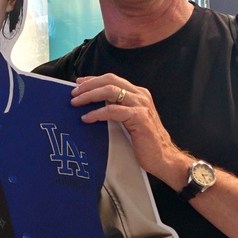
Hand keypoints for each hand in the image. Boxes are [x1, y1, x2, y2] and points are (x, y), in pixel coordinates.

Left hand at [70, 73, 188, 187]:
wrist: (163, 158)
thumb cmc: (144, 142)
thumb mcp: (129, 120)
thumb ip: (116, 109)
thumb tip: (94, 105)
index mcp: (138, 93)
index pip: (112, 79)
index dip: (93, 79)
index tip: (78, 83)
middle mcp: (140, 95)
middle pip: (109, 80)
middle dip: (88, 85)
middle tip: (73, 93)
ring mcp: (141, 105)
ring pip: (110, 91)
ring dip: (89, 96)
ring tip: (76, 103)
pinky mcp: (139, 118)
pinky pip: (113, 111)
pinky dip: (97, 113)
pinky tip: (86, 118)